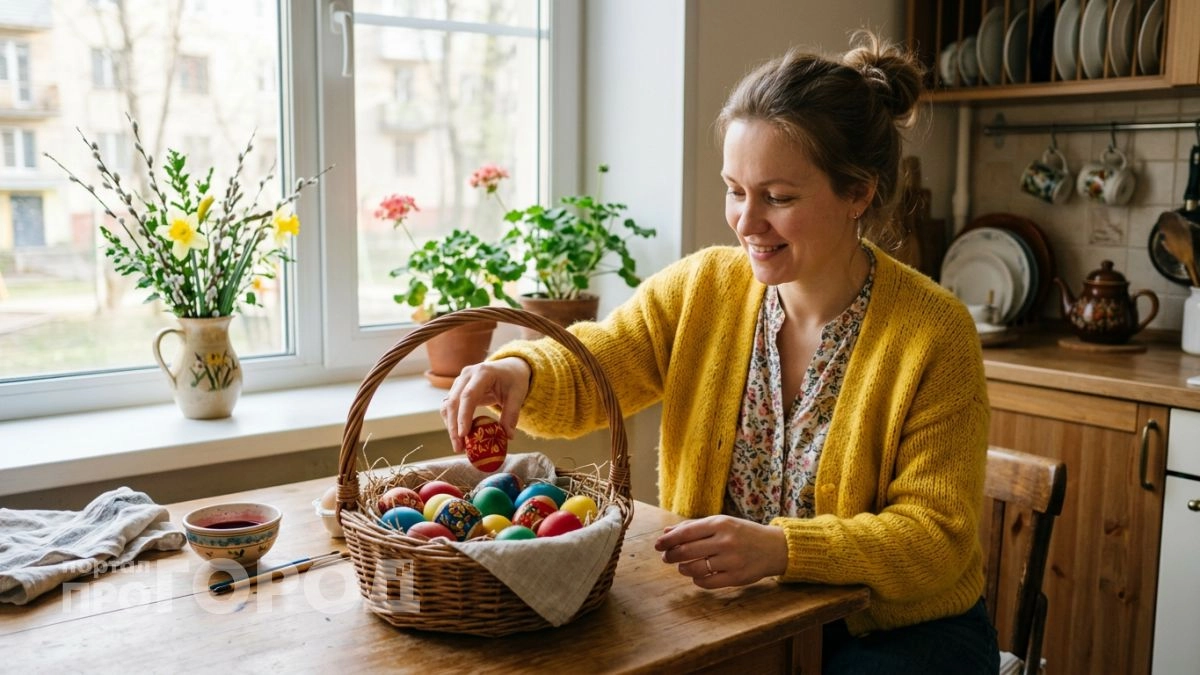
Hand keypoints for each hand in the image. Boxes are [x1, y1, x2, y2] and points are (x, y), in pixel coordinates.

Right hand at [441, 357, 531, 452]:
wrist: (509, 368)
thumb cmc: (514, 380)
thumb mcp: (518, 394)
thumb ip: (512, 414)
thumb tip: (508, 436)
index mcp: (483, 372)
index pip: (468, 395)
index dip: (464, 415)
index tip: (463, 434)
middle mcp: (467, 375)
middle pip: (454, 402)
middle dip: (454, 426)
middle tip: (459, 447)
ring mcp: (459, 381)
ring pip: (447, 405)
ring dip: (450, 427)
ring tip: (459, 446)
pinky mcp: (457, 389)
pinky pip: (449, 407)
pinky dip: (452, 422)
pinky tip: (459, 436)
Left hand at [654, 515, 788, 588]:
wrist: (774, 548)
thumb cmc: (743, 533)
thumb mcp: (721, 523)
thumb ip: (694, 527)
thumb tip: (666, 532)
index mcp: (720, 524)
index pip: (686, 532)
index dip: (668, 540)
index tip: (658, 545)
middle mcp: (725, 541)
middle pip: (687, 551)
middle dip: (671, 555)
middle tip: (666, 557)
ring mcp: (732, 560)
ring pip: (696, 568)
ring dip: (683, 568)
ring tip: (682, 566)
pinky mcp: (737, 577)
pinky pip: (708, 582)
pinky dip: (698, 580)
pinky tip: (697, 576)